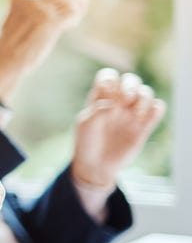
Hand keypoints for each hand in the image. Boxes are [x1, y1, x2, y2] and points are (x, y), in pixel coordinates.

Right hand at [0, 0, 88, 101]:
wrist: (5, 57)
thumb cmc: (11, 40)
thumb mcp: (17, 12)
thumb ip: (32, 1)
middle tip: (71, 4)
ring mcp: (42, 6)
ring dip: (76, 1)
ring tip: (70, 16)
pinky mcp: (52, 20)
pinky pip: (74, 10)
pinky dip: (75, 18)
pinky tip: (67, 27)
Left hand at [71, 68, 165, 187]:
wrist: (96, 165)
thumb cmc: (86, 143)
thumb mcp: (85, 125)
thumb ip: (98, 111)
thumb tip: (113, 104)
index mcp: (100, 98)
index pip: (109, 76)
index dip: (110, 79)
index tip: (106, 90)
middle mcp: (118, 102)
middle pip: (131, 80)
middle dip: (130, 85)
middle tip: (124, 99)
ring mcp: (131, 113)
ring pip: (146, 92)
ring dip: (143, 97)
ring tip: (134, 113)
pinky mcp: (144, 126)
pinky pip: (157, 109)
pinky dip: (157, 108)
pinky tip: (147, 115)